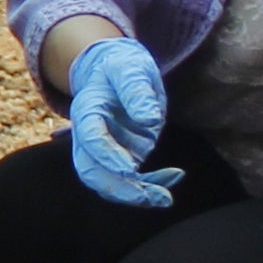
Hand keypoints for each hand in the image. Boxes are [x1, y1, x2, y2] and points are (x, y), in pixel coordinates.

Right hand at [61, 33, 179, 208]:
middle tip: (153, 197)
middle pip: (91, 171)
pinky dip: (152, 183)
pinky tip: (175, 176)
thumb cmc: (122, 65)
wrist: (115, 69)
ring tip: (166, 197)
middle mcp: (90, 135)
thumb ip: (136, 89)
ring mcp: (107, 149)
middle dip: (119, 189)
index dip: (107, 155)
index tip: (130, 169)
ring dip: (136, 194)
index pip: (90, 138)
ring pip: (110, 182)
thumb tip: (150, 120)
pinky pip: (133, 179)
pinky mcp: (124, 155)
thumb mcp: (130, 67)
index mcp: (88, 110)